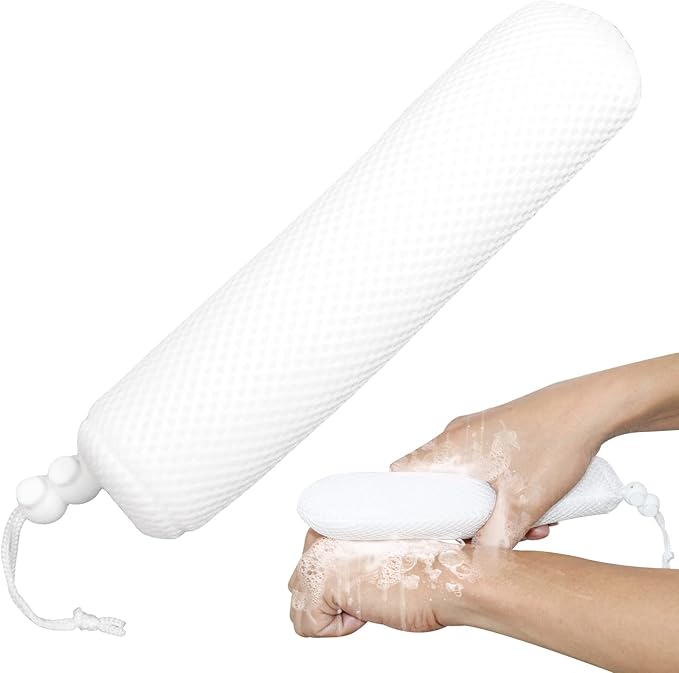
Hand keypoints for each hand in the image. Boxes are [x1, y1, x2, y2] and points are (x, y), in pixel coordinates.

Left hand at [288, 529, 475, 636]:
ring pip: (301, 602)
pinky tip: (367, 610)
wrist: (448, 574)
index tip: (371, 575)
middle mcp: (322, 527)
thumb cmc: (429, 562)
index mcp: (337, 514)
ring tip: (371, 597)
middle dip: (334, 592)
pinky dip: (339, 628)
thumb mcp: (384, 544)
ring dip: (337, 610)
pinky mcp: (320, 581)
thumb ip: (355, 544)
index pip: (313, 554)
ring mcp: (317, 552)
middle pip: (303, 577)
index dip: (343, 576)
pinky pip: (307, 625)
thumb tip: (348, 565)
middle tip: (373, 588)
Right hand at [390, 376, 613, 547]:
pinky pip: (488, 465)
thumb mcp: (522, 504)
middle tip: (491, 531)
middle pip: (441, 482)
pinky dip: (504, 487)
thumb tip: (476, 564)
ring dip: (493, 504)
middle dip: (465, 514)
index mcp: (450, 447)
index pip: (403, 473)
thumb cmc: (552, 444)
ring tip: (532, 521)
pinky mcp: (498, 430)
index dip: (406, 501)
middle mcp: (457, 435)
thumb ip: (493, 541)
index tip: (422, 525)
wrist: (589, 408)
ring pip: (470, 477)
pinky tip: (537, 501)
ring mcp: (478, 430)